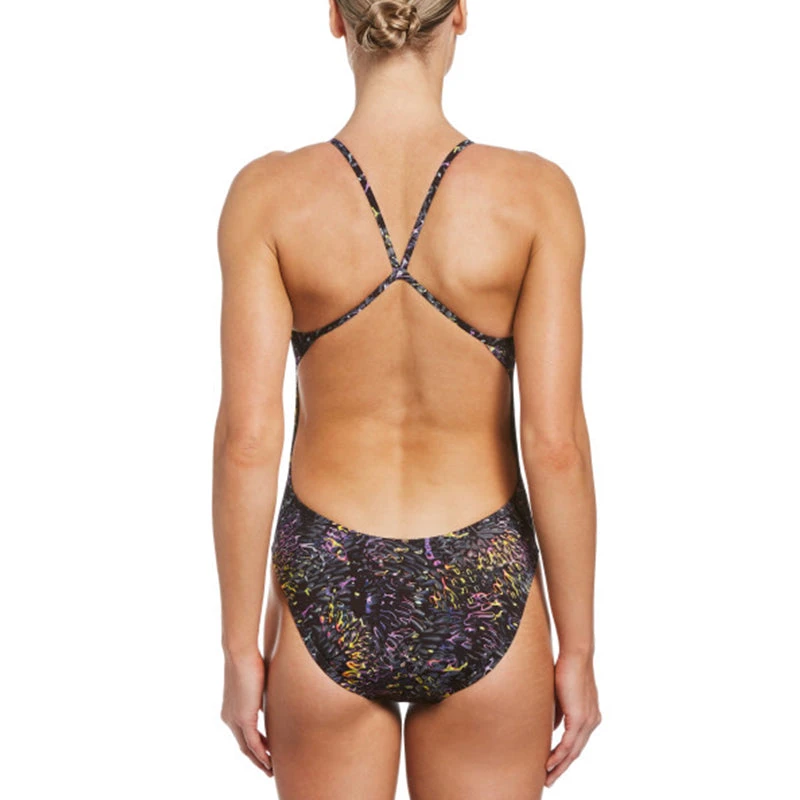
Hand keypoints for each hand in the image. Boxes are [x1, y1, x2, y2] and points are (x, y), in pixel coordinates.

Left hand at [220, 649, 273, 776]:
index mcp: (231, 710)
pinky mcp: (243, 718)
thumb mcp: (257, 684)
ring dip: (259, 760)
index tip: (268, 749)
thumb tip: (270, 703)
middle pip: (243, 745)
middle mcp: (230, 718)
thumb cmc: (250, 660)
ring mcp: (235, 719)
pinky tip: (269, 761)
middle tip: (269, 766)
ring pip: (247, 747)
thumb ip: (261, 697)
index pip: (243, 733)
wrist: (239, 653)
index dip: (255, 744)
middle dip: (257, 757)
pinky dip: (261, 754)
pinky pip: (253, 742)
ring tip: (270, 769)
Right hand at [545, 652, 600, 786]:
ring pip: (572, 752)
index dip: (565, 756)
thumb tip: (553, 729)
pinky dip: (559, 756)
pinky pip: (568, 744)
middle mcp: (592, 722)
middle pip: (576, 752)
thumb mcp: (562, 696)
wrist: (577, 656)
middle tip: (549, 780)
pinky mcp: (580, 719)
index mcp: (589, 716)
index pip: (577, 742)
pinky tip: (549, 763)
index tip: (554, 766)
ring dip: (559, 766)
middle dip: (562, 768)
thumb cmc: (567, 669)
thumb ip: (560, 714)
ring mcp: (587, 721)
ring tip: (547, 777)